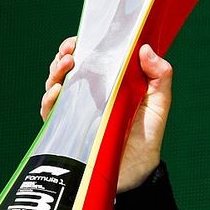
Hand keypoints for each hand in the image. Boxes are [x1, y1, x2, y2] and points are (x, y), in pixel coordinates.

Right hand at [42, 36, 173, 192]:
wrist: (139, 170)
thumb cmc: (148, 135)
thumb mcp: (159, 102)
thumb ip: (159, 75)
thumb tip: (145, 48)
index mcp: (109, 84)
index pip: (89, 59)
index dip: (81, 46)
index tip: (82, 38)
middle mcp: (88, 95)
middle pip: (67, 69)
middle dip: (64, 56)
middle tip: (72, 51)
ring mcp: (76, 112)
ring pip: (55, 85)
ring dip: (56, 72)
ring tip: (68, 64)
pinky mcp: (68, 129)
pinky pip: (50, 112)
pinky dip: (50, 99)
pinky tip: (58, 91)